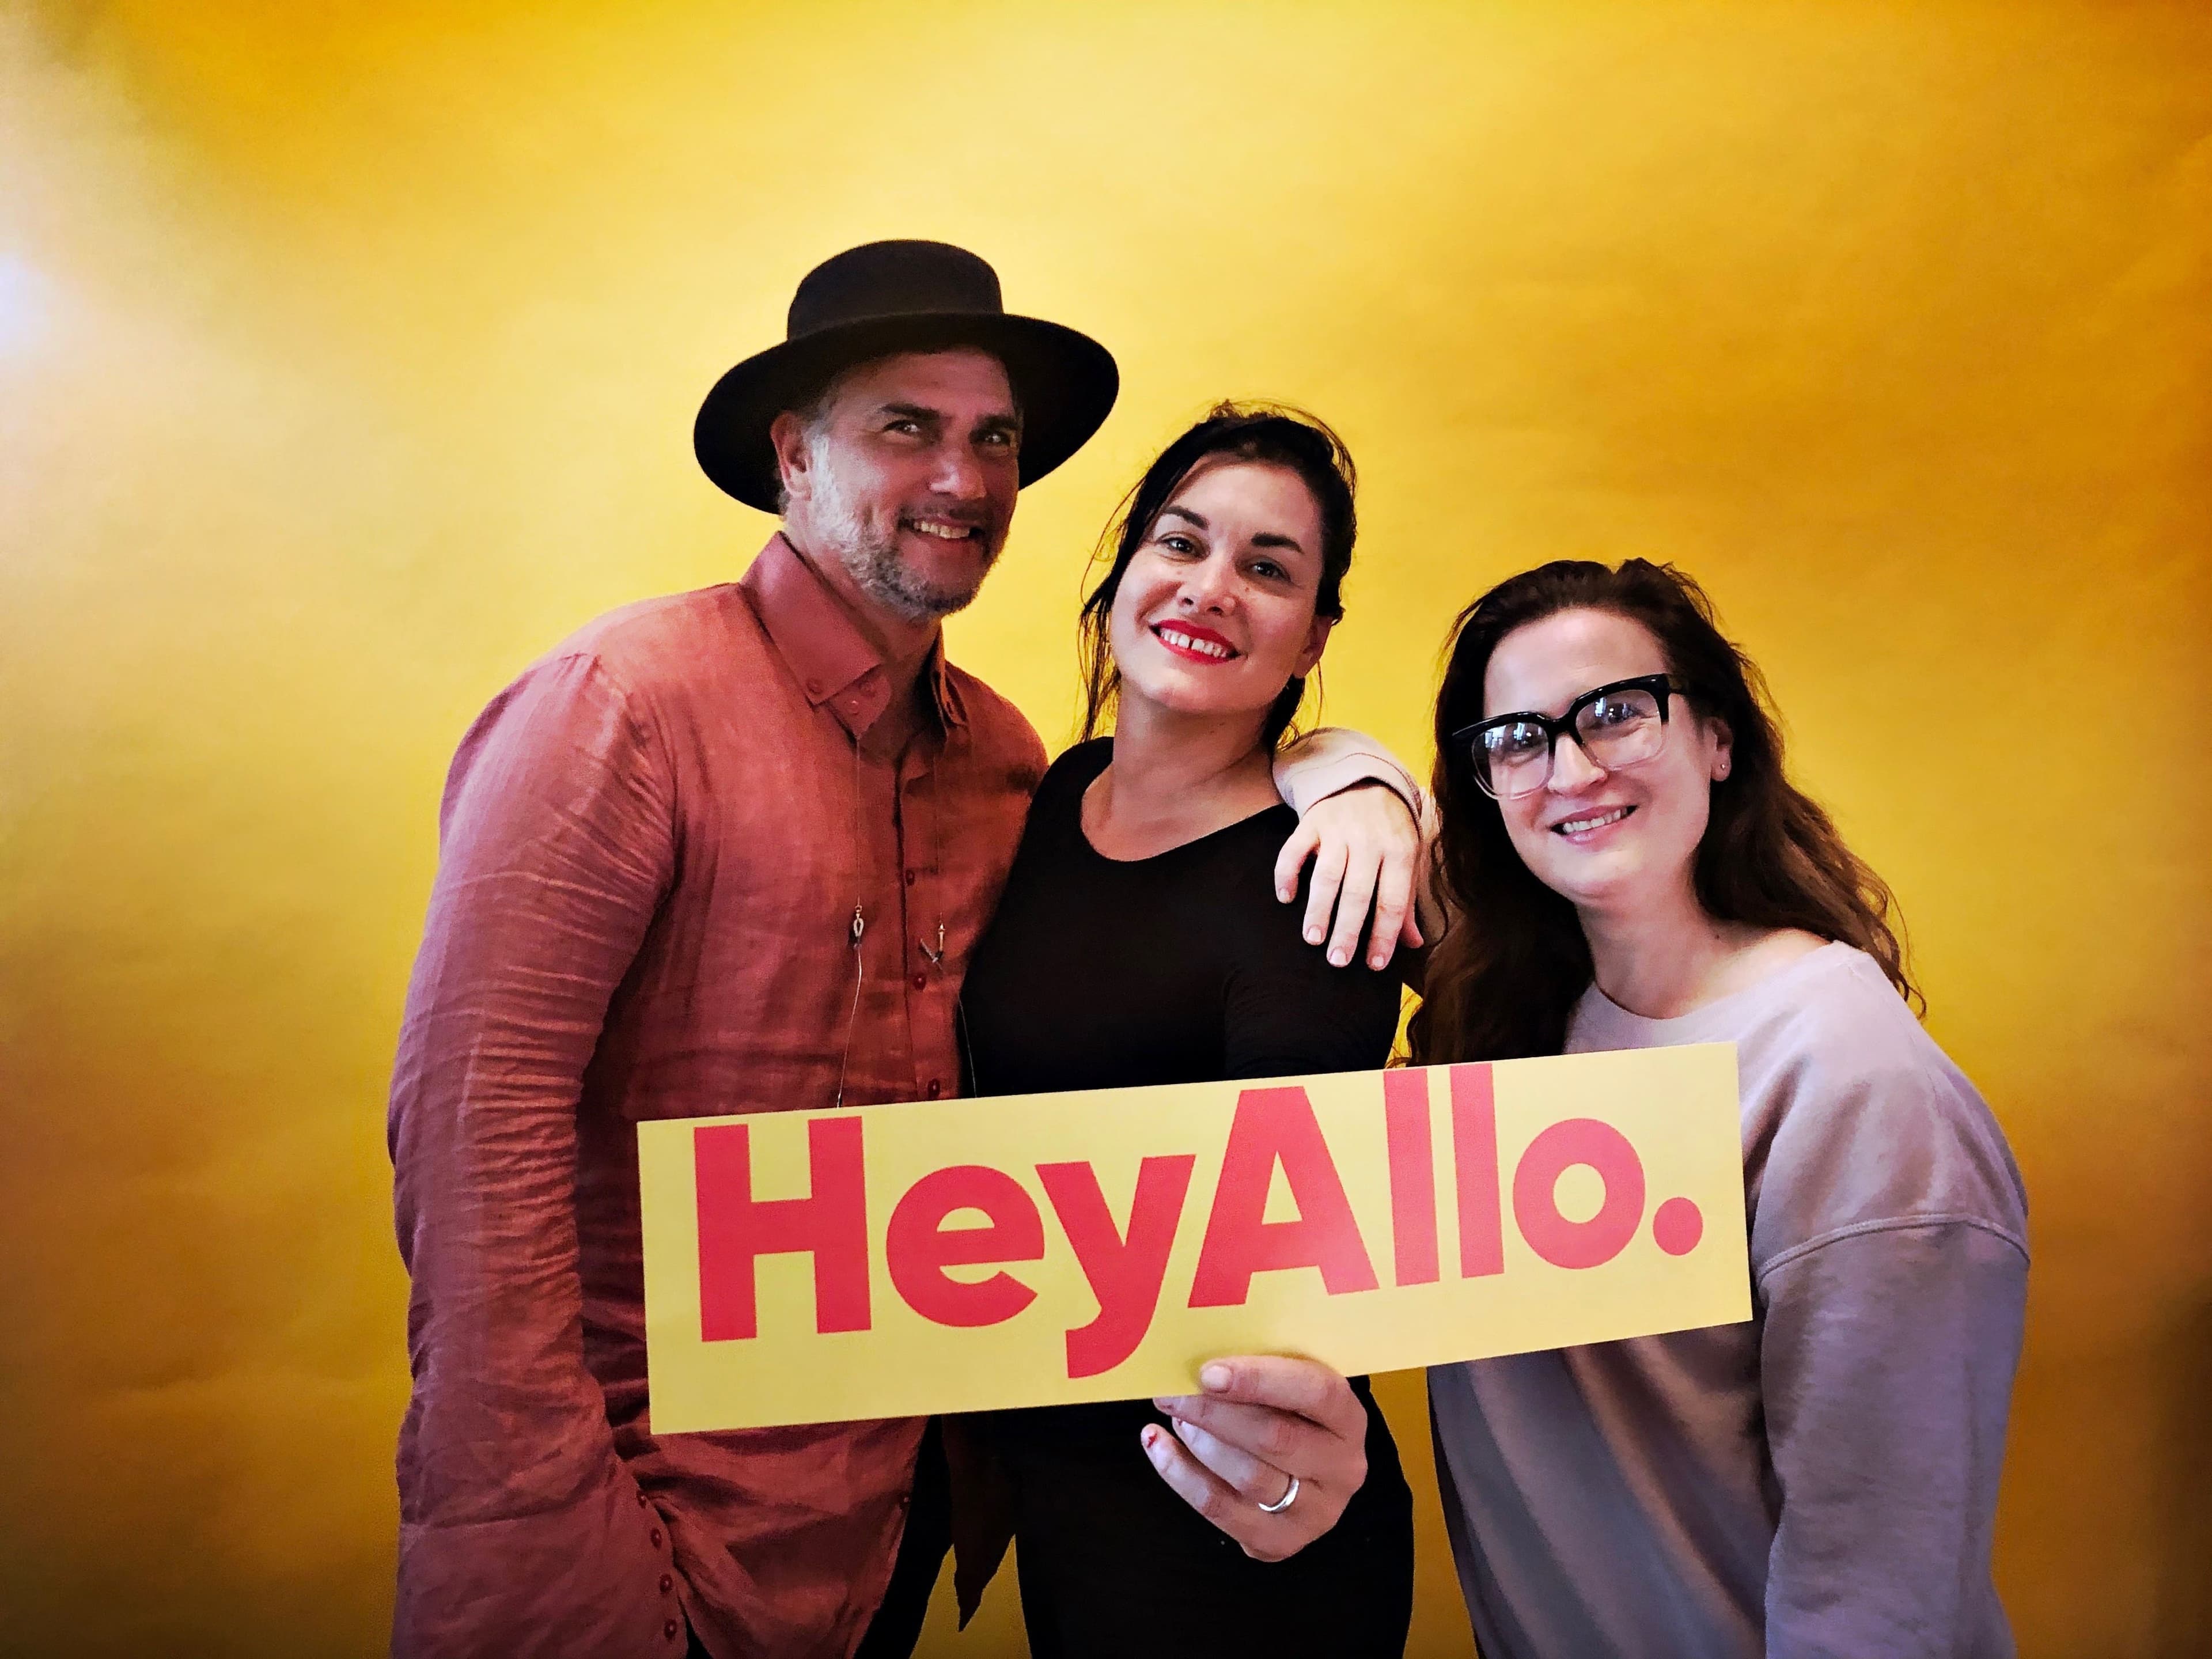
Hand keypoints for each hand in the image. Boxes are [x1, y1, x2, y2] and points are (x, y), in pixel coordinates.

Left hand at [1143, 1357, 1368, 1561]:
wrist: (1307, 1473)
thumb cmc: (1288, 1413)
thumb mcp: (1291, 1384)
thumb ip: (1261, 1370)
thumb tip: (1198, 1359)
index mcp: (1349, 1419)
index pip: (1316, 1393)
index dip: (1260, 1380)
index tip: (1208, 1372)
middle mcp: (1342, 1470)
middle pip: (1275, 1439)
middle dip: (1214, 1413)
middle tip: (1172, 1393)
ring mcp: (1315, 1513)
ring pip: (1248, 1478)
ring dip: (1200, 1444)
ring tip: (1176, 1418)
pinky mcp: (1281, 1543)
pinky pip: (1221, 1511)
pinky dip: (1180, 1476)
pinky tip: (1158, 1446)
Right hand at [1273, 782, 1422, 970]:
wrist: (1367, 779)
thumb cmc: (1390, 829)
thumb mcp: (1407, 858)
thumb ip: (1406, 901)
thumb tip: (1413, 943)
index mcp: (1399, 851)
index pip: (1392, 901)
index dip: (1383, 935)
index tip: (1374, 964)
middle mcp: (1369, 840)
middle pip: (1357, 892)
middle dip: (1347, 930)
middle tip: (1338, 961)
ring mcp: (1338, 830)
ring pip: (1327, 875)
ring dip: (1319, 910)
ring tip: (1313, 939)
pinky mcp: (1312, 822)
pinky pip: (1294, 851)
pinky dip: (1287, 874)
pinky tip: (1286, 898)